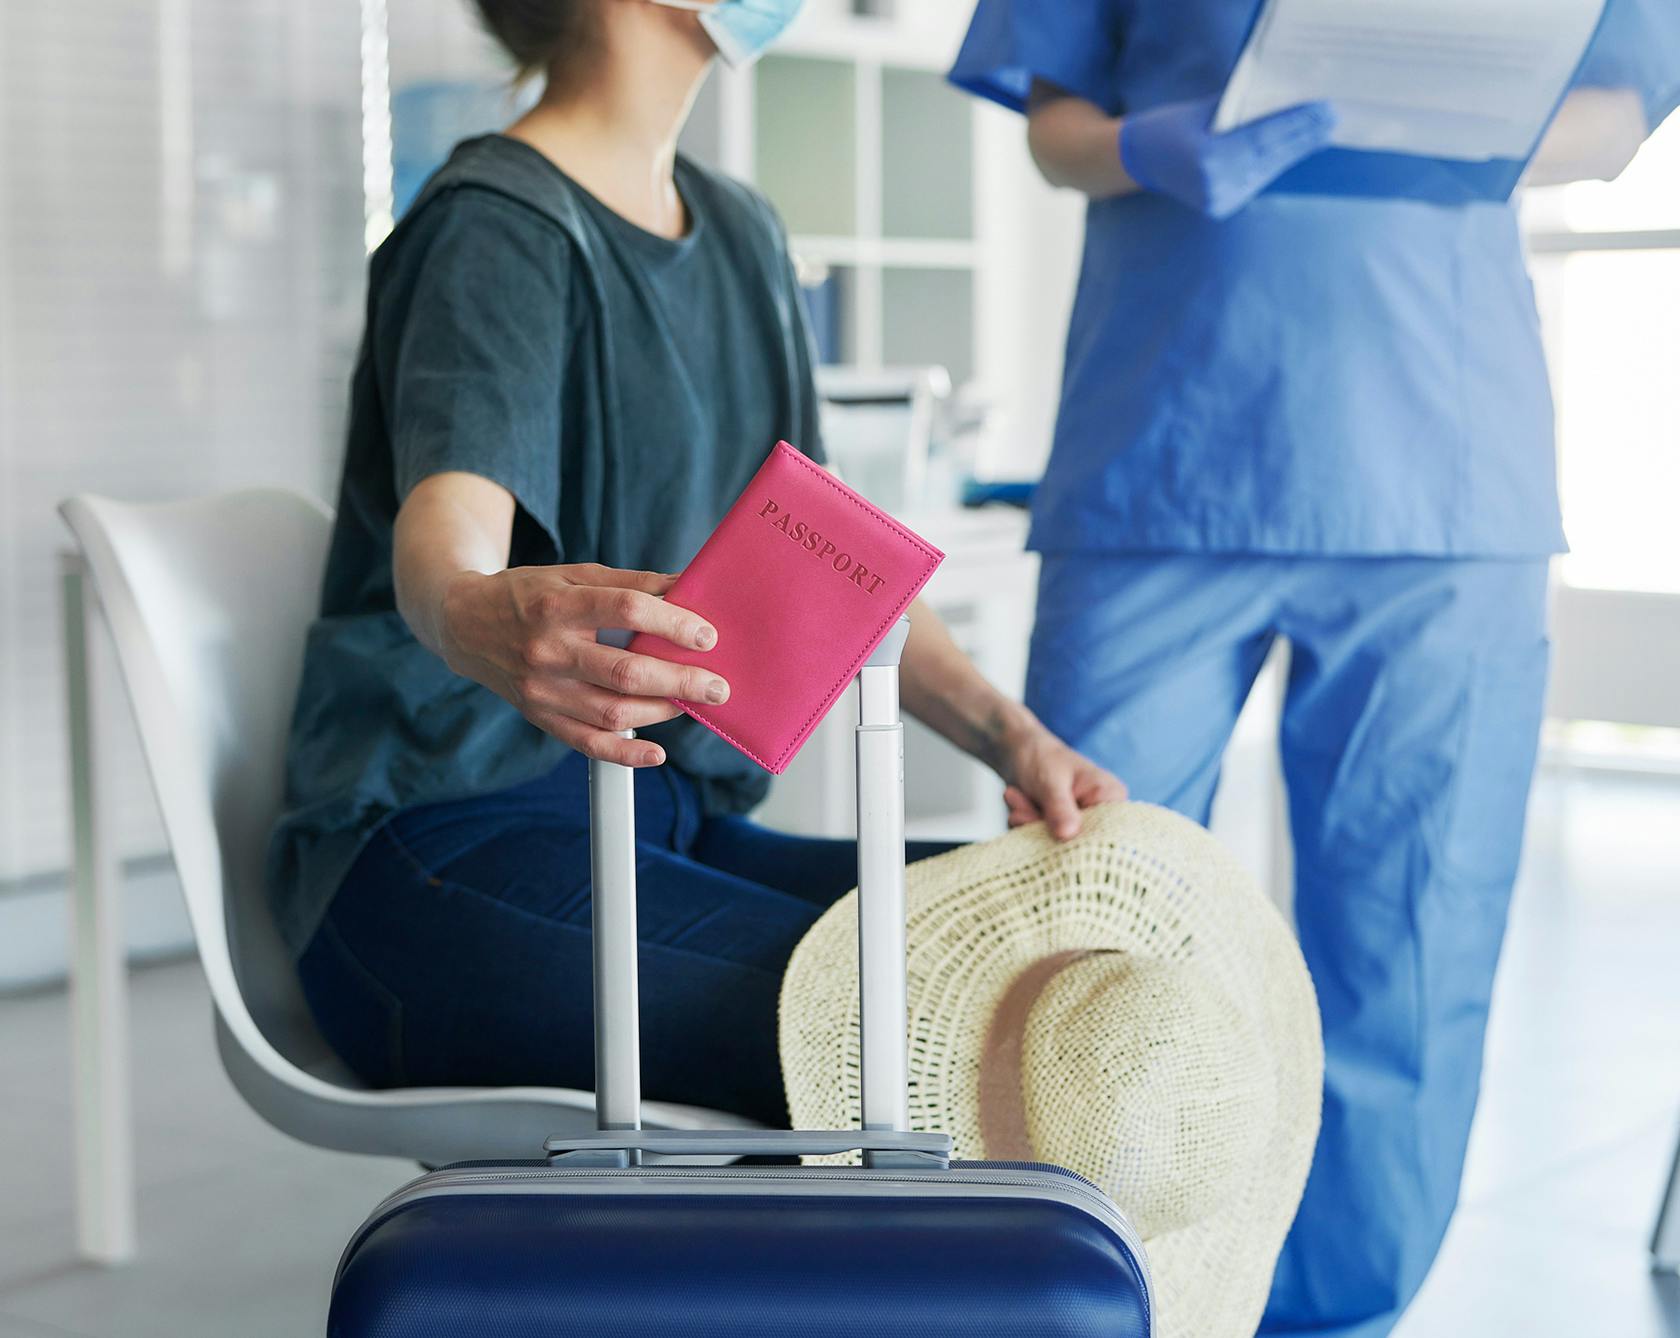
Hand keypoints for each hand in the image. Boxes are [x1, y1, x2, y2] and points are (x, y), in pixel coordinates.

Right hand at [438, 563, 729, 767]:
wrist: (465, 624)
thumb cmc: (530, 595)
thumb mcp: (574, 574)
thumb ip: (632, 583)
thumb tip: (689, 586)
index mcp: (558, 605)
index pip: (625, 610)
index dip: (671, 622)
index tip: (706, 636)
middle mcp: (548, 650)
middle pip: (625, 671)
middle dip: (680, 681)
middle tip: (717, 687)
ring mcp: (541, 689)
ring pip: (611, 711)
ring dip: (661, 712)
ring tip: (690, 703)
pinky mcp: (539, 716)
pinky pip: (586, 744)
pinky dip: (625, 754)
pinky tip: (657, 754)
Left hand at [998, 719, 1127, 841]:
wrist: (1018, 751)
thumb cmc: (1042, 757)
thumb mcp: (1050, 781)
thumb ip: (1060, 808)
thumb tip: (1068, 836)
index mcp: (1112, 797)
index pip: (1103, 833)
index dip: (1074, 837)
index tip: (1045, 819)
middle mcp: (1100, 814)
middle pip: (1075, 842)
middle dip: (1040, 825)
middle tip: (1017, 800)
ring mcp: (1079, 824)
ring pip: (1052, 843)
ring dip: (1027, 821)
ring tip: (1015, 794)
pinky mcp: (1059, 830)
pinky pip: (1039, 841)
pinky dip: (1023, 823)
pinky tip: (1017, 800)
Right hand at [1119, 95, 1336, 219]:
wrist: (1138, 161)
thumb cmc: (1170, 126)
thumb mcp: (1205, 110)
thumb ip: (1241, 110)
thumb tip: (1287, 103)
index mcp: (1206, 159)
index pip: (1262, 138)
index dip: (1296, 124)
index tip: (1323, 110)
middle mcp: (1214, 186)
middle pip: (1270, 157)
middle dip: (1303, 137)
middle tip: (1332, 119)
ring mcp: (1218, 201)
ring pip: (1267, 170)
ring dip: (1296, 151)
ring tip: (1322, 132)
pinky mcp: (1221, 208)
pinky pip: (1257, 181)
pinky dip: (1277, 164)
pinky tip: (1297, 150)